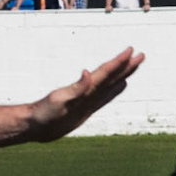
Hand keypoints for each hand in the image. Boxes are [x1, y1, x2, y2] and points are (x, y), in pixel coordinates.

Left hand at [25, 46, 143, 141]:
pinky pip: (105, 97)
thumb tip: (87, 72)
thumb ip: (76, 88)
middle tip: (141, 55)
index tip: (131, 50)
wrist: (34, 125)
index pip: (106, 72)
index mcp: (84, 88)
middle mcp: (88, 91)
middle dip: (126, 66)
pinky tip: (119, 86)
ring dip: (122, 75)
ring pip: (110, 84)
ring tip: (132, 67)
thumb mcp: (60, 100)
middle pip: (112, 75)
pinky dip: (114, 90)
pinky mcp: (86, 109)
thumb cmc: (44, 113)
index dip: (119, 62)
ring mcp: (88, 100)